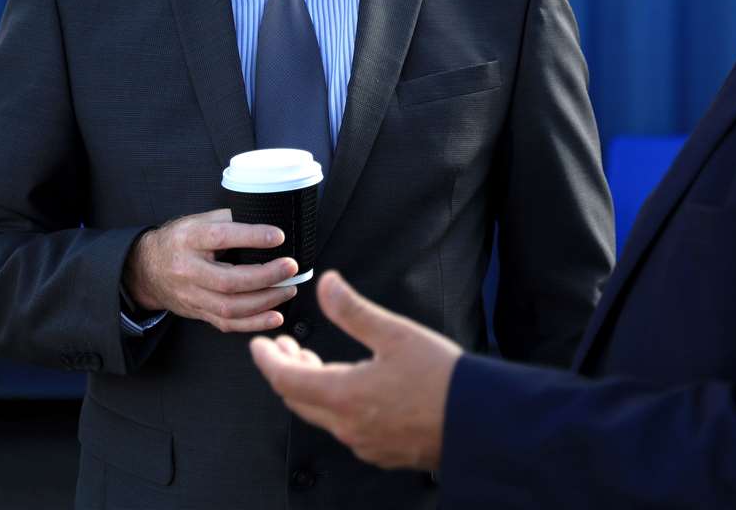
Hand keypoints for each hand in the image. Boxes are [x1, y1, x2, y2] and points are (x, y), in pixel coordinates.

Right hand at [123, 208, 298, 332]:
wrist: (146, 268)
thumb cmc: (179, 241)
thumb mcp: (198, 221)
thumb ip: (229, 219)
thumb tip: (264, 218)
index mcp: (189, 239)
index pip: (221, 237)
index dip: (251, 237)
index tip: (278, 236)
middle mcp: (188, 270)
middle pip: (228, 280)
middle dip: (265, 276)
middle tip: (290, 268)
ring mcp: (192, 295)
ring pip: (229, 307)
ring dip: (265, 301)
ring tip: (288, 289)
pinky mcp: (198, 312)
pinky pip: (227, 323)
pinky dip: (254, 323)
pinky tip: (275, 316)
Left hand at [250, 270, 460, 470]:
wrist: (477, 422)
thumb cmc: (441, 379)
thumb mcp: (395, 334)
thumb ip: (354, 311)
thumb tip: (327, 284)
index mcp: (343, 395)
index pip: (284, 379)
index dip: (266, 359)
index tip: (258, 344)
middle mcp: (346, 425)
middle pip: (298, 399)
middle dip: (285, 369)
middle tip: (285, 346)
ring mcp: (363, 443)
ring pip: (320, 414)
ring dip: (309, 386)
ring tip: (313, 361)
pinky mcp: (380, 451)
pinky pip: (344, 427)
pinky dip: (333, 403)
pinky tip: (349, 386)